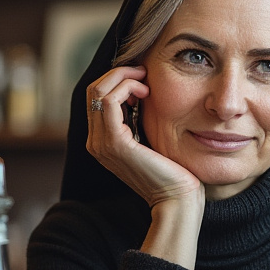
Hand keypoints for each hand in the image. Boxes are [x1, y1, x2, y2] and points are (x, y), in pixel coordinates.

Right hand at [86, 66, 201, 207]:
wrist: (176, 197)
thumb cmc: (170, 169)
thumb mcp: (149, 138)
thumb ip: (138, 120)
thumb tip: (140, 91)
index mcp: (101, 141)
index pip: (96, 97)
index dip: (117, 80)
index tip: (142, 78)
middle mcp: (95, 142)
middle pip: (93, 90)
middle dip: (118, 73)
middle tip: (143, 72)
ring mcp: (101, 143)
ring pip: (99, 91)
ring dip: (123, 78)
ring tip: (146, 84)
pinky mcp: (114, 142)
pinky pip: (109, 102)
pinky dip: (126, 88)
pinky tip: (145, 93)